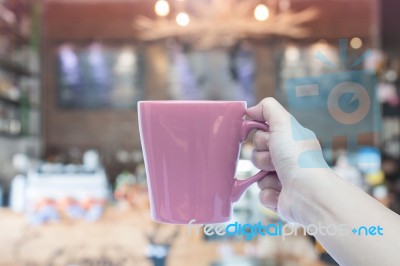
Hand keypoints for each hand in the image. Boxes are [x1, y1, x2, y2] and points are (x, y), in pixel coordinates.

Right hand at [247, 98, 327, 222]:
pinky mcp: (280, 198)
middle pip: (257, 154)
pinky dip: (269, 193)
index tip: (268, 139)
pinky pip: (261, 193)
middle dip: (262, 157)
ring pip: (257, 174)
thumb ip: (267, 108)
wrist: (308, 192)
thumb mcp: (284, 123)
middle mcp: (289, 159)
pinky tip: (281, 192)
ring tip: (280, 178)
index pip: (262, 135)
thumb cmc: (298, 157)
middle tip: (275, 160)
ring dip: (265, 176)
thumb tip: (251, 109)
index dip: (261, 137)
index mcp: (291, 141)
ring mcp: (284, 179)